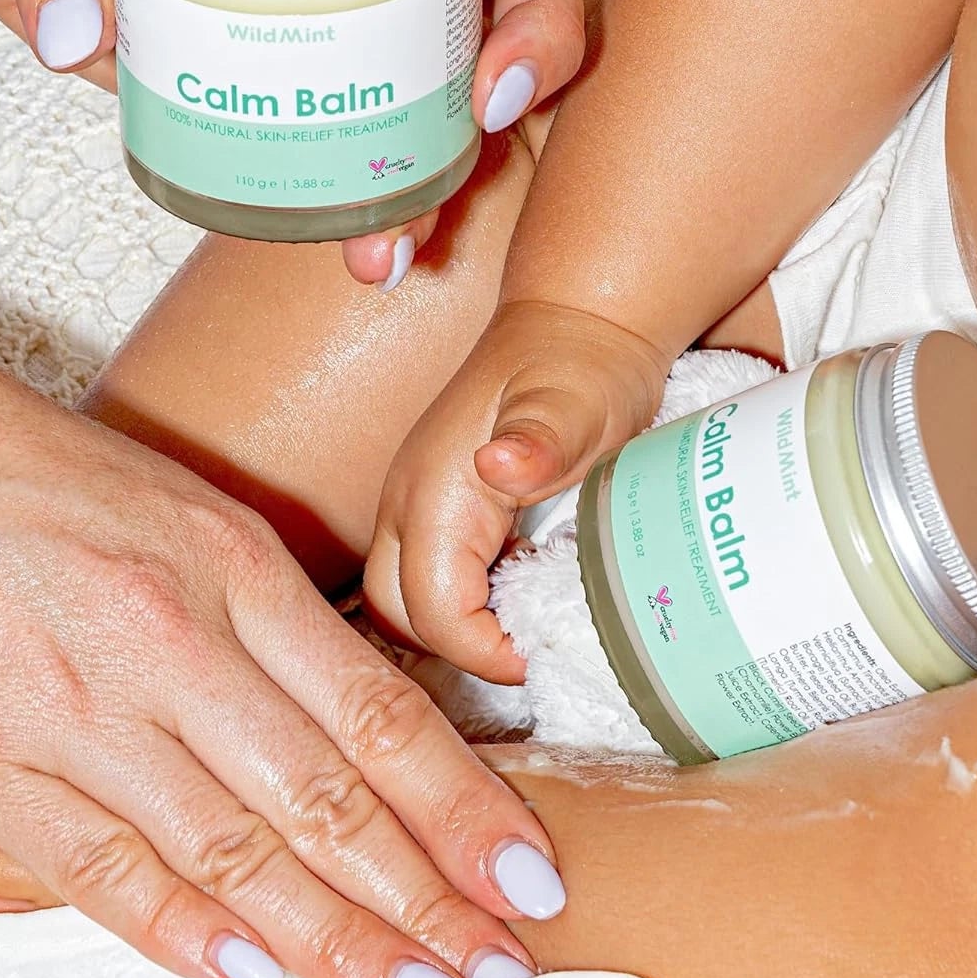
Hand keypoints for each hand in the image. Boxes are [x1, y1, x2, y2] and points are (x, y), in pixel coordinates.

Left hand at [0, 0, 582, 282]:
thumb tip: (78, 36)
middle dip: (525, 40)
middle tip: (490, 113)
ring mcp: (311, 2)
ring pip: (430, 72)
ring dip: (442, 161)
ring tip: (399, 239)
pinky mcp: (270, 75)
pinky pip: (346, 132)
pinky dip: (367, 195)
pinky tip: (360, 246)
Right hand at [0, 281, 563, 977]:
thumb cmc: (7, 466)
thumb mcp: (164, 503)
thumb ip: (248, 606)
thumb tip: (332, 717)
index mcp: (225, 565)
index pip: (378, 715)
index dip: (462, 809)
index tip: (525, 879)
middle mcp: (167, 641)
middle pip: (325, 800)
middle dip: (424, 901)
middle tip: (496, 971)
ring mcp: (72, 711)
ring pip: (231, 851)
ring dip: (331, 941)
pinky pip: (99, 868)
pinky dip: (177, 931)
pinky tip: (246, 976)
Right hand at [364, 302, 669, 678]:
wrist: (573, 324)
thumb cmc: (580, 367)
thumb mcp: (577, 403)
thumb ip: (540, 440)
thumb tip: (497, 464)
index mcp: (433, 494)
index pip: (431, 612)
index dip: (483, 651)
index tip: (540, 652)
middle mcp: (406, 504)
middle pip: (395, 613)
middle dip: (456, 647)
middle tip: (525, 647)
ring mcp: (412, 506)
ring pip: (400, 597)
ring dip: (452, 625)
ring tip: (521, 622)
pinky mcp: (430, 507)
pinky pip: (423, 575)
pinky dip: (460, 602)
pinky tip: (515, 590)